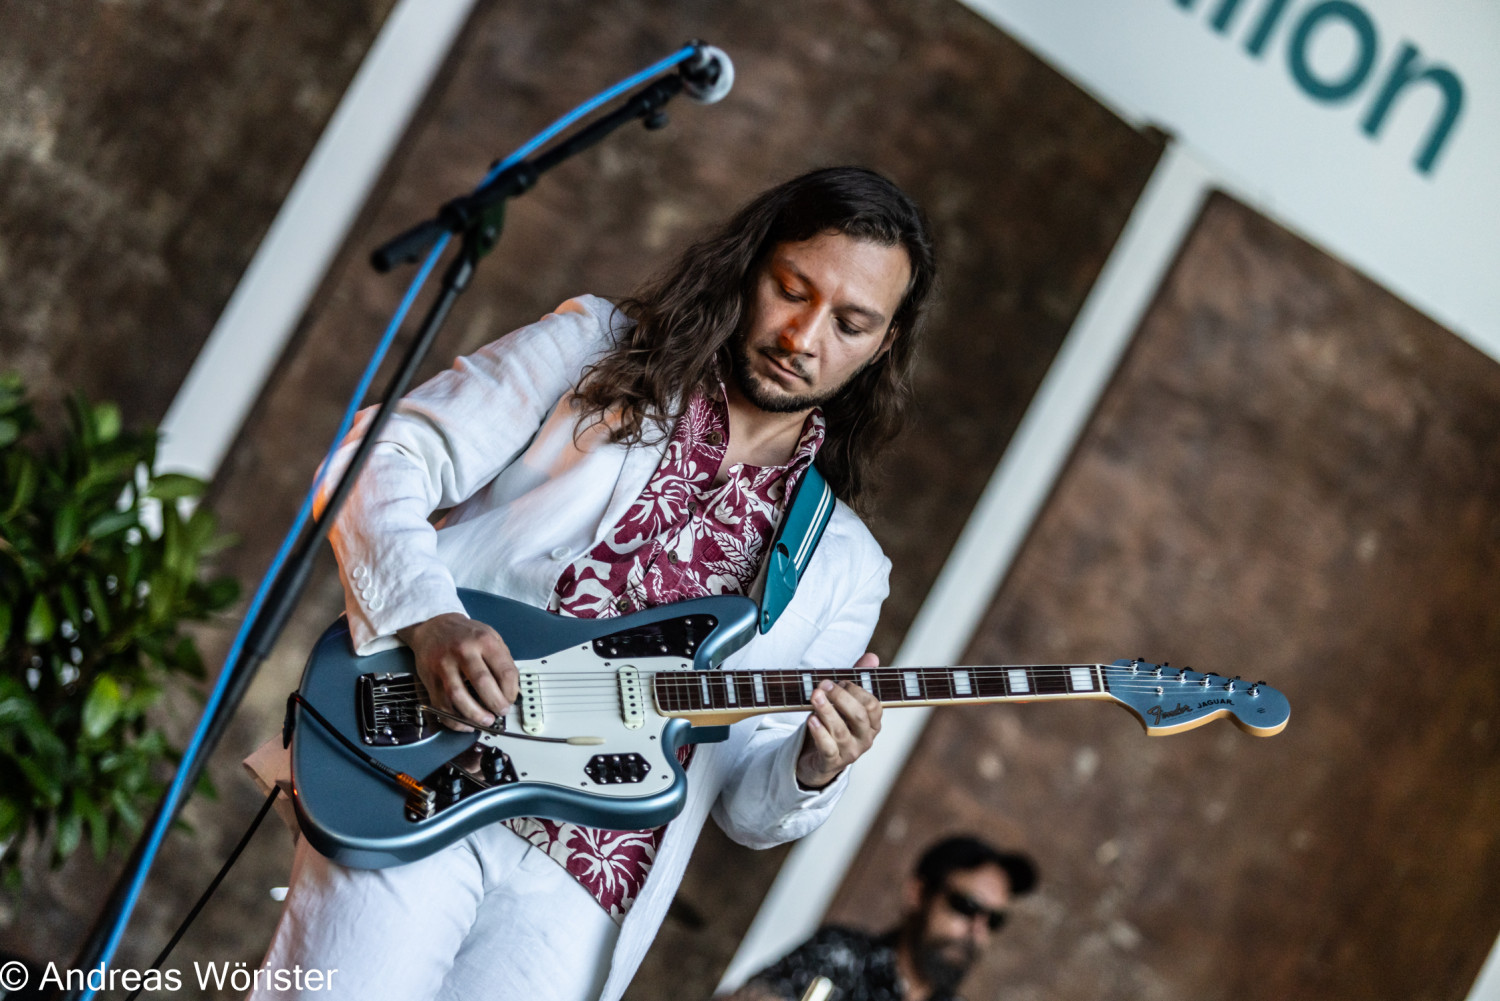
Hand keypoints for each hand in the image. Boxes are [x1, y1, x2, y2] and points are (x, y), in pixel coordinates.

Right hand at [396, 613, 517, 730]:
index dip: (512, 691)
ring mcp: (444, 665)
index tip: (511, 699)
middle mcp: (463, 651)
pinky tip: (465, 723)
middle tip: (501, 712)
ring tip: (485, 721)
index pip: (504, 671)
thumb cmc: (465, 635)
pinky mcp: (430, 679)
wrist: (433, 626)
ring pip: (459, 696)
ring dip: (474, 715)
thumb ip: (502, 660)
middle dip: (495, 704)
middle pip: (482, 683)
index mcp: (484, 641)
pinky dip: (454, 719)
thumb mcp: (490, 636)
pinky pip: (442, 705)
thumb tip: (512, 691)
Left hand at [795, 652, 882, 789]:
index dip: (857, 690)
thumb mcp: (846, 702)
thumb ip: (857, 680)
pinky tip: (811, 719)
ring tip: (815, 697)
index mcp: (872, 723)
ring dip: (827, 711)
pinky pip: (828, 748)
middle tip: (823, 684)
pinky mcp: (832, 762)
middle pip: (858, 716)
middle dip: (840, 697)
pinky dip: (820, 733)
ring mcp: (850, 752)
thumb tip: (872, 657)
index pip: (873, 705)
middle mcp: (865, 738)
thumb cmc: (837, 724)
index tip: (840, 680)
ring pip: (840, 731)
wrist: (821, 759)